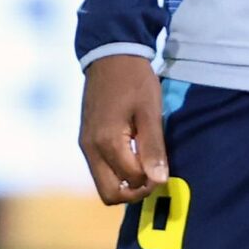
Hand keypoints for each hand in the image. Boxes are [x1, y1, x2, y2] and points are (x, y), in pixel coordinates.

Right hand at [79, 54, 168, 205]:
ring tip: (144, 162)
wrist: (109, 54)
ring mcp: (85, 144)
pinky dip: (116, 171)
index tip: (163, 167)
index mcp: (107, 141)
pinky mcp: (85, 139)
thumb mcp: (150, 112)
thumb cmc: (134, 80)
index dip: (151, 180)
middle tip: (152, 175)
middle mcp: (91, 148)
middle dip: (134, 192)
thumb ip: (153, 148)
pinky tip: (132, 152)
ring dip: (125, 182)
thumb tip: (159, 181)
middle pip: (109, 194)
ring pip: (102, 183)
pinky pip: (99, 169)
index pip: (131, 180)